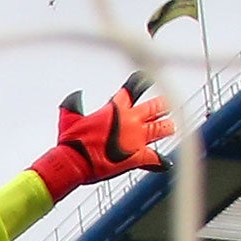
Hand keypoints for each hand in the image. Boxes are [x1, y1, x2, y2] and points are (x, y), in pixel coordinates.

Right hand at [30, 71, 171, 201]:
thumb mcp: (69, 117)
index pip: (132, 90)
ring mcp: (136, 139)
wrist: (74, 162)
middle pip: (154, 108)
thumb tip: (76, 95)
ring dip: (166, 127)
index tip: (146, 78)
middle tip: (167, 104)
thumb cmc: (72, 141)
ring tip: (170, 126)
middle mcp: (130, 121)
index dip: (141, 82)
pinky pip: (155, 158)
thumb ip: (74, 104)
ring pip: (159, 129)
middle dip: (162, 105)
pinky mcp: (137, 157)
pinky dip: (161, 161)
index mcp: (115, 109)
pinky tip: (166, 162)